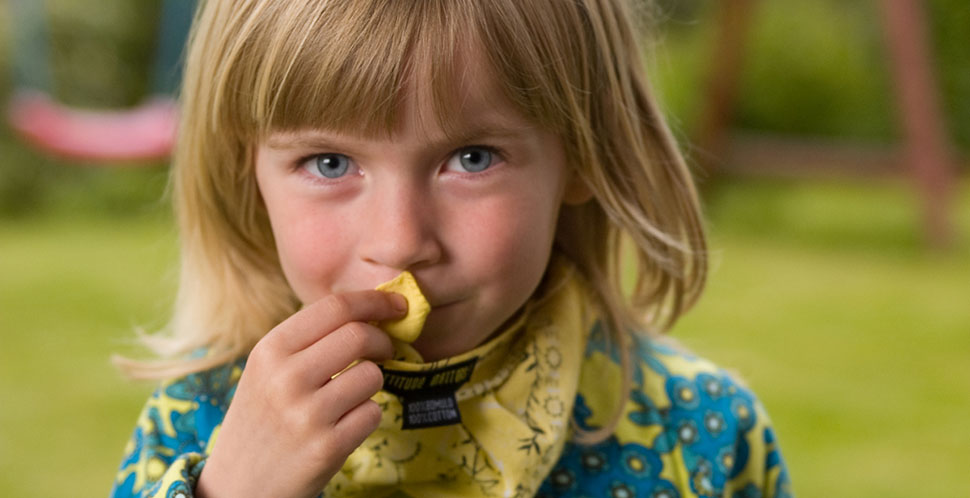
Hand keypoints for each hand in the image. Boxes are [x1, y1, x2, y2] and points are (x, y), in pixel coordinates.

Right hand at [195, 290, 404, 497]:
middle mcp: (285, 378)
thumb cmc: (262, 420)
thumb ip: (310, 340)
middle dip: (383, 340)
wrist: (238, 486)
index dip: (374, 301)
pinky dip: (367, 416)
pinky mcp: (327, 447)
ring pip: (372, 376)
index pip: (335, 307)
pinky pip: (373, 413)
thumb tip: (371, 310)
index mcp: (270, 350)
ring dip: (373, 383)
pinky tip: (345, 425)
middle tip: (385, 351)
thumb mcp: (267, 371)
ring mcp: (307, 414)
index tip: (397, 304)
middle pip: (359, 335)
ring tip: (351, 396)